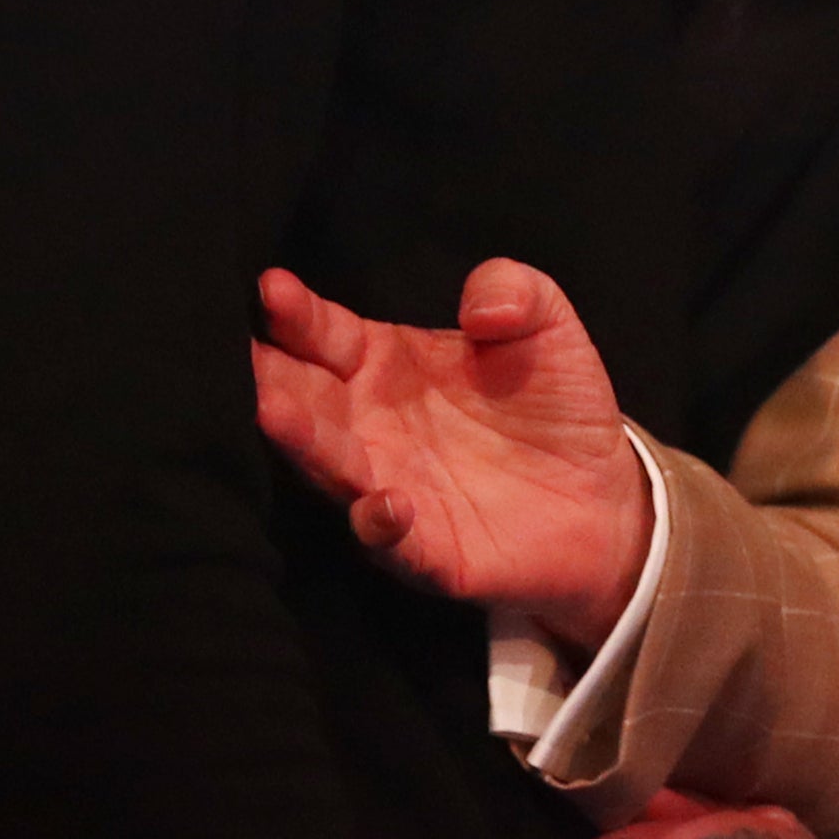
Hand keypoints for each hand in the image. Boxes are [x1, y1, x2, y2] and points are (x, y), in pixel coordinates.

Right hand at [250, 257, 653, 645]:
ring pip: (331, 468)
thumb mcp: (546, 328)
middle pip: (307, 401)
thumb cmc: (554, 401)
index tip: (270, 287)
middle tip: (236, 356)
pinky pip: (392, 541)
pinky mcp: (427, 551)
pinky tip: (385, 502)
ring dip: (303, 443)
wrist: (601, 495)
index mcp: (384, 366)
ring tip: (272, 412)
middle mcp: (369, 428)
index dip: (298, 314)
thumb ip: (516, 293)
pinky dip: (382, 525)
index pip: (326, 336)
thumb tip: (482, 303)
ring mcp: (389, 489)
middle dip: (269, 378)